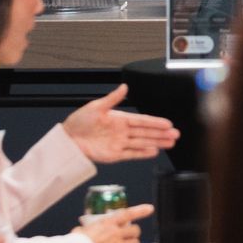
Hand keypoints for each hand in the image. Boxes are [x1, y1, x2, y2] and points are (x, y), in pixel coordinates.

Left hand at [61, 84, 179, 162]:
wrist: (67, 140)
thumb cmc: (78, 122)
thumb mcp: (96, 106)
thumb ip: (112, 98)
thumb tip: (124, 87)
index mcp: (119, 118)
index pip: (142, 120)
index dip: (155, 122)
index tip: (168, 123)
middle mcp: (122, 131)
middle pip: (146, 132)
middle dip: (161, 133)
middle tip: (175, 134)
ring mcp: (119, 143)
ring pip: (142, 143)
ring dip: (156, 143)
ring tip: (170, 143)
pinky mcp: (114, 155)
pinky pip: (132, 154)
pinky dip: (143, 153)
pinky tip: (154, 151)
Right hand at [73, 204, 152, 242]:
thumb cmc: (76, 242)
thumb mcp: (83, 229)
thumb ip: (90, 229)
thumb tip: (83, 230)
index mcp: (107, 223)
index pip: (128, 214)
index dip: (140, 210)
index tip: (150, 209)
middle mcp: (115, 233)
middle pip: (135, 230)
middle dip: (133, 233)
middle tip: (127, 236)